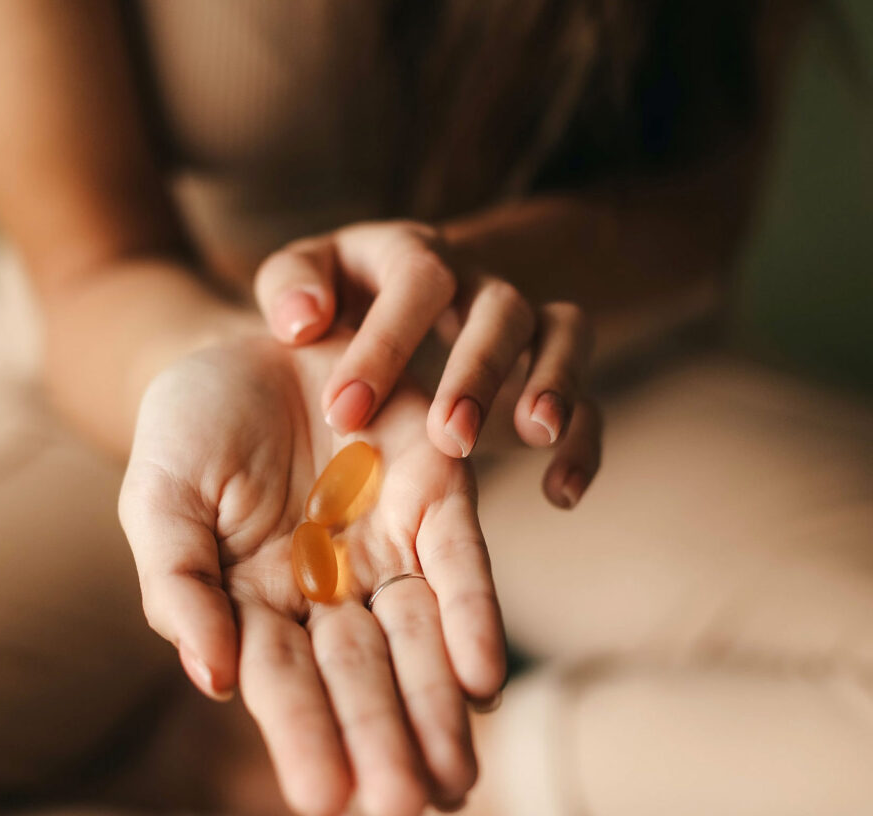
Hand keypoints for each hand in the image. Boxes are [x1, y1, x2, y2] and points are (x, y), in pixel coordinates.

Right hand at [118, 333, 505, 815]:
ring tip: (454, 777)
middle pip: (359, 675)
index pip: (283, 683)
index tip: (329, 804)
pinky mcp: (431, 490)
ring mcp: (382, 542)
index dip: (305, 740)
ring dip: (436, 704)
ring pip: (416, 636)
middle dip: (381, 740)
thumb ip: (177, 584)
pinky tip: (482, 678)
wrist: (243, 342)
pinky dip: (472, 615)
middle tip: (407, 808)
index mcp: (256, 599)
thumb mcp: (159, 499)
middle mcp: (327, 585)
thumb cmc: (187, 427)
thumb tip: (209, 679)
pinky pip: (457, 560)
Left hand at [254, 220, 600, 507]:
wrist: (405, 290)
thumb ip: (292, 287)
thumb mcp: (309, 276)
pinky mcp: (551, 371)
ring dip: (557, 383)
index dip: (386, 343)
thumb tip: (302, 322)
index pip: (416, 279)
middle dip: (479, 371)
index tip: (345, 414)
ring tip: (536, 436)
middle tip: (448, 437)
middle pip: (500, 308)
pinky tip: (560, 493)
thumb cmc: (344, 295)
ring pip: (566, 333)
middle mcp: (478, 283)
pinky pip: (591, 399)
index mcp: (414, 256)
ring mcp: (524, 325)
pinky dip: (584, 444)